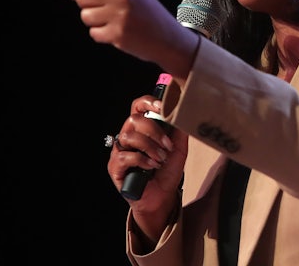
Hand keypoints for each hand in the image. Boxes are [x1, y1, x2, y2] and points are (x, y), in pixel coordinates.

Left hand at [56, 0, 198, 76]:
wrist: (169, 39)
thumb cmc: (147, 16)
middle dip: (88, 5)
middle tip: (107, 11)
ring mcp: (120, 15)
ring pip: (85, 16)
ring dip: (95, 22)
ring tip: (115, 23)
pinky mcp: (118, 33)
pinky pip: (93, 33)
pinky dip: (102, 35)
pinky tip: (118, 34)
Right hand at [109, 95, 188, 241]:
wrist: (163, 197)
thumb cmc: (167, 171)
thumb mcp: (179, 149)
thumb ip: (179, 131)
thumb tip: (183, 113)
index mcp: (142, 128)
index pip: (138, 106)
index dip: (147, 102)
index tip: (161, 106)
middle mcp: (129, 136)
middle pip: (134, 119)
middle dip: (154, 130)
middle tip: (167, 145)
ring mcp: (120, 151)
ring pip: (129, 136)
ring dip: (149, 146)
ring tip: (161, 158)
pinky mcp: (115, 167)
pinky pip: (124, 156)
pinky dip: (141, 159)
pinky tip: (152, 165)